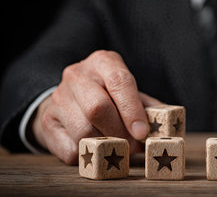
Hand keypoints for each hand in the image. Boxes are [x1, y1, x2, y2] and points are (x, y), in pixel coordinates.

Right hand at [32, 50, 162, 163]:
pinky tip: (97, 150)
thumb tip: (167, 126)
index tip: (142, 132)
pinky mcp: (47, 121)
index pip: (120, 81)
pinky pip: (70, 148)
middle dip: (120, 131)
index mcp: (103, 62)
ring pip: (83, 130)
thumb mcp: (130, 94)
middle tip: (134, 146)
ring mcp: (58, 97)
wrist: (69, 100)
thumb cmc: (109, 96)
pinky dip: (88, 155)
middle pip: (98, 107)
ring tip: (119, 149)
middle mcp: (78, 75)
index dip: (133, 110)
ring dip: (106, 146)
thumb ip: (149, 107)